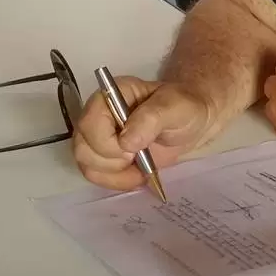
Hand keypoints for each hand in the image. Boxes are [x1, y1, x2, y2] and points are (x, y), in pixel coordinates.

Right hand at [72, 78, 213, 190]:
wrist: (193, 123)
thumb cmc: (184, 109)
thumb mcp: (175, 107)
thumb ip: (151, 118)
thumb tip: (125, 141)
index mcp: (112, 95)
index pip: (89, 123)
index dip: (106, 143)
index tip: (133, 149)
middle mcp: (99, 114)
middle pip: (82, 147)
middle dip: (111, 161)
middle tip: (138, 157)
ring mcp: (98, 136)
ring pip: (86, 164)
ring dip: (114, 174)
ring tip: (140, 167)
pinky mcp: (104, 156)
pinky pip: (96, 175)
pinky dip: (116, 181)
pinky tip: (136, 175)